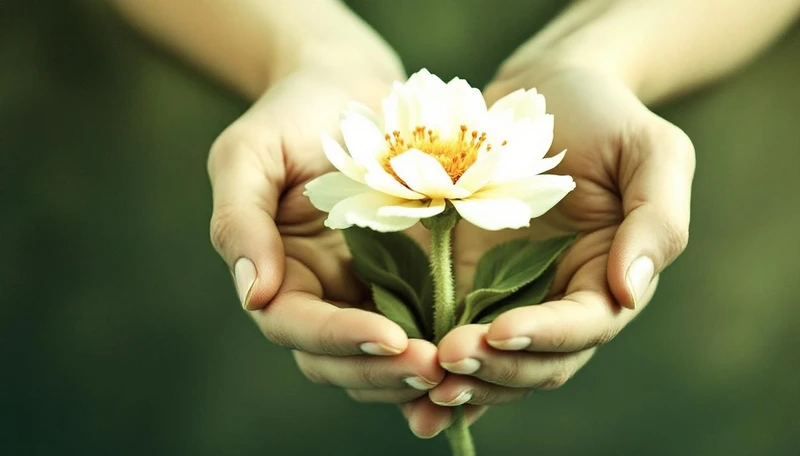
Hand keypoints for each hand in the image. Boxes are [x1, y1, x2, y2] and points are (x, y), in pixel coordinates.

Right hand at [207, 54, 446, 407]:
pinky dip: (443, 350)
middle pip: (338, 361)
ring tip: (462, 368)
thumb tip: (253, 296)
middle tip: (436, 369)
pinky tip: (479, 354)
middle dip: (382, 371)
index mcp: (277, 274)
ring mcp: (367, 292)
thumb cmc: (292, 114)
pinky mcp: (411, 280)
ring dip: (415, 374)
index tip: (390, 339)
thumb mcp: (249, 155)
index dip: (339, 339)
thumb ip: (239, 222)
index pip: (297, 326)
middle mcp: (320, 295)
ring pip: (381, 360)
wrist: (351, 88)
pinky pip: (424, 328)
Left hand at [406, 66, 694, 435]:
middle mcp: (557, 301)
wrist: (539, 96)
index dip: (545, 335)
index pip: (583, 327)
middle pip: (534, 360)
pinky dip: (430, 364)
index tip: (500, 331)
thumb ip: (656, 222)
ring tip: (417, 383)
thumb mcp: (652, 153)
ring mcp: (507, 296)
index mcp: (606, 280)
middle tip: (446, 360)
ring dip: (460, 380)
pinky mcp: (463, 282)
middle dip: (493, 369)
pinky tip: (401, 383)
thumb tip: (629, 293)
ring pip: (490, 361)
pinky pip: (447, 332)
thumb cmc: (604, 116)